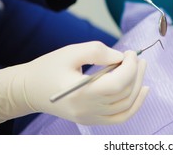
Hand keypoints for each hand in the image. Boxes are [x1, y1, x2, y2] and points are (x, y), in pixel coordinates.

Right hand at [0, 42, 147, 124]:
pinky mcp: (92, 120)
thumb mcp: (71, 52)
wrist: (29, 90)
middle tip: (137, 57)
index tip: (131, 53)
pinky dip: (135, 105)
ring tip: (140, 68)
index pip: (117, 85)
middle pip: (124, 94)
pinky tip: (143, 90)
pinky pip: (120, 117)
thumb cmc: (49, 68)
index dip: (130, 67)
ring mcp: (90, 118)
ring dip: (138, 86)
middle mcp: (87, 110)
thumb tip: (121, 57)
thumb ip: (97, 52)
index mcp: (80, 94)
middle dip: (136, 73)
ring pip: (126, 106)